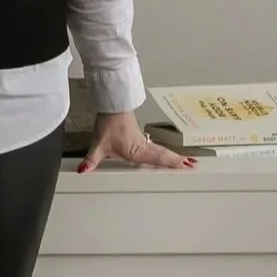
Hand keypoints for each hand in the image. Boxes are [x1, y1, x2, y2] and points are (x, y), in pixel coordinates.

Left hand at [77, 110, 193, 173]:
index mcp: (136, 150)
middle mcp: (143, 146)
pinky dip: (165, 152)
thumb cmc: (109, 123)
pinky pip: (156, 147)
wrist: (111, 106)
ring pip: (162, 151)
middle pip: (164, 155)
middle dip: (178, 161)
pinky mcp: (139, 137)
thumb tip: (83, 170)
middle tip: (193, 166)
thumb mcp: (98, 145)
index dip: (172, 163)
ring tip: (187, 162)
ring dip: (174, 157)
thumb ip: (91, 160)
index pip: (157, 158)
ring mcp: (142, 141)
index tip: (185, 166)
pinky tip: (166, 155)